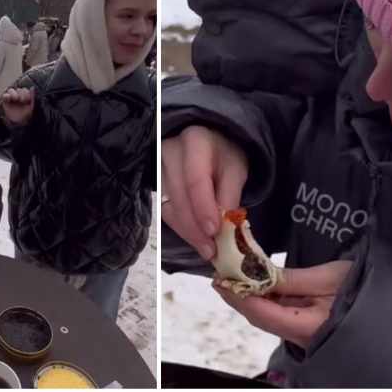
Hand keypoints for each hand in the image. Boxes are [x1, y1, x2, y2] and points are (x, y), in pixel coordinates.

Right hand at [2, 87, 34, 125]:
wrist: (19, 122)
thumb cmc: (25, 114)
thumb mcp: (31, 106)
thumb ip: (32, 96)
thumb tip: (32, 87)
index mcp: (24, 96)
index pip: (24, 90)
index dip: (26, 93)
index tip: (28, 100)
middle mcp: (17, 96)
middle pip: (19, 89)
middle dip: (21, 95)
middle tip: (23, 101)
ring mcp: (10, 98)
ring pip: (11, 90)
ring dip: (14, 94)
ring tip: (16, 100)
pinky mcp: (5, 101)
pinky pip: (5, 95)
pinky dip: (7, 96)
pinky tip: (10, 99)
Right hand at [160, 125, 248, 260]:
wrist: (208, 142)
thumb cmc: (224, 154)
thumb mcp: (237, 169)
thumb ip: (230, 196)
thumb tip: (224, 229)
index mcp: (195, 141)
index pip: (195, 179)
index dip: (203, 208)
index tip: (214, 232)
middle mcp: (170, 151)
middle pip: (179, 196)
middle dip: (195, 228)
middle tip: (212, 251)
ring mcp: (157, 167)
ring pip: (169, 207)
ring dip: (188, 232)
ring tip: (207, 249)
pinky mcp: (154, 182)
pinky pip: (165, 210)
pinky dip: (181, 227)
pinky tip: (195, 238)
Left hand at [215, 261, 352, 348]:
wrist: (391, 312)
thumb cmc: (363, 290)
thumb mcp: (328, 278)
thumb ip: (291, 279)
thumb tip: (258, 275)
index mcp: (306, 327)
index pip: (262, 313)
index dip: (238, 297)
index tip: (220, 280)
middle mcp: (302, 338)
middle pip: (262, 318)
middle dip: (241, 297)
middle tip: (224, 273)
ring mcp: (305, 337)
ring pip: (270, 318)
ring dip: (253, 298)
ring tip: (238, 274)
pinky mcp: (309, 330)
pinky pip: (282, 316)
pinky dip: (268, 301)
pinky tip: (261, 285)